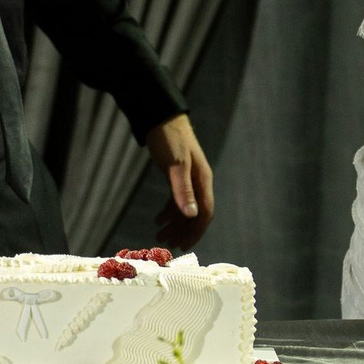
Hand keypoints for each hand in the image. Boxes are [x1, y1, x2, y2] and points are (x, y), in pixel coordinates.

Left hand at [146, 113, 214, 252]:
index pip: (205, 213)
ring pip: (185, 209)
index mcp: (202, 180)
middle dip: (183, 231)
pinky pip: (177, 199)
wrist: (161, 118)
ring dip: (174, 224)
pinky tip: (158, 219)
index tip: (184, 245)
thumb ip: (182, 189)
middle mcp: (198, 182)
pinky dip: (168, 211)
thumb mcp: (175, 165)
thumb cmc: (170, 139)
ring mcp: (188, 179)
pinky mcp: (177, 176)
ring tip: (159, 236)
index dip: (196, 231)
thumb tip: (192, 215)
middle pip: (195, 214)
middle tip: (168, 245)